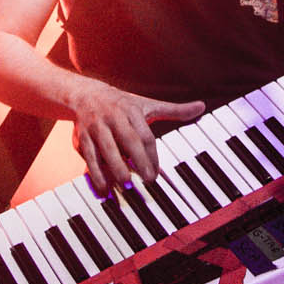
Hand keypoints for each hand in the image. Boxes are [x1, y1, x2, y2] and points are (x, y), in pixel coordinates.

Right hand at [71, 80, 204, 195]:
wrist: (85, 94)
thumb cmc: (123, 104)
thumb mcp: (148, 104)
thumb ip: (174, 110)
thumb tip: (201, 107)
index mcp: (132, 110)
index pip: (144, 135)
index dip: (151, 155)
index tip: (156, 173)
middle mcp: (114, 118)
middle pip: (128, 140)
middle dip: (138, 160)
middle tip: (148, 181)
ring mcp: (97, 128)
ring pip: (106, 148)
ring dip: (115, 167)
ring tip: (126, 183)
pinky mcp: (82, 138)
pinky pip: (89, 157)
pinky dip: (95, 173)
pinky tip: (104, 188)